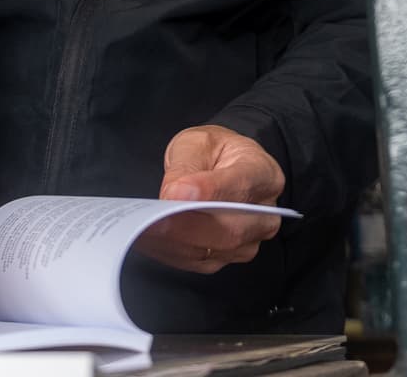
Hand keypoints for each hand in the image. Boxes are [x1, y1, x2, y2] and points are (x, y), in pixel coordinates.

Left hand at [134, 125, 286, 273]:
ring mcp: (250, 240)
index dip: (208, 190)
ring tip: (141, 230)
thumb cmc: (213, 153)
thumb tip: (175, 195)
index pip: (240, 184)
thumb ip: (186, 167)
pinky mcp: (230, 257)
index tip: (177, 192)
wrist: (222, 168)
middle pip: (230, 228)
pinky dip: (171, 252)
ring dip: (174, 243)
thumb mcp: (197, 144)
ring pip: (214, 250)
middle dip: (185, 226)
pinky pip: (200, 262)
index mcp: (263, 173)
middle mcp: (265, 212)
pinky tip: (149, 240)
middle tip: (150, 218)